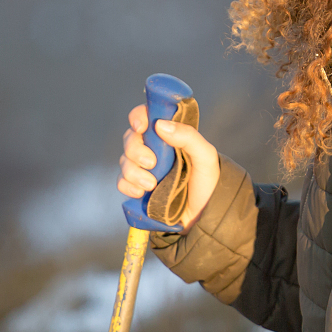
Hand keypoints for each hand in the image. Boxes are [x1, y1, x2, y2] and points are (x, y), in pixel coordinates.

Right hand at [116, 105, 219, 232]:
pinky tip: (141, 193)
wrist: (205, 216)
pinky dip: (127, 186)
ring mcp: (145, 168)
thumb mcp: (205, 156)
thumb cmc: (209, 182)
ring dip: (133, 172)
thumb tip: (160, 125)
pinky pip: (121, 181)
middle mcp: (154, 148)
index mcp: (170, 135)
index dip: (139, 116)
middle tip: (152, 163)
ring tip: (151, 185)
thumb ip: (188, 137)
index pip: (147, 115)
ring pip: (124, 160)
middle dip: (135, 149)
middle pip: (130, 138)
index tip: (141, 127)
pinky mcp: (138, 187)